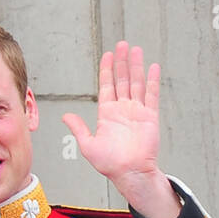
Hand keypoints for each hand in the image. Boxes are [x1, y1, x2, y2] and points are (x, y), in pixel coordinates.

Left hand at [61, 41, 178, 217]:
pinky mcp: (150, 116)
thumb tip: (66, 116)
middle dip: (122, 62)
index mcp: (107, 114)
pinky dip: (152, 81)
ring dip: (136, 66)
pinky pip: (152, 95)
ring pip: (137, 83)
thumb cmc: (109, 163)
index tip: (108, 55)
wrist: (129, 173)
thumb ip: (78, 128)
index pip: (107, 86)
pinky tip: (152, 67)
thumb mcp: (88, 145)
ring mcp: (137, 111)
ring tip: (136, 50)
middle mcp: (122, 110)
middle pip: (122, 80)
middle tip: (122, 44)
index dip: (107, 70)